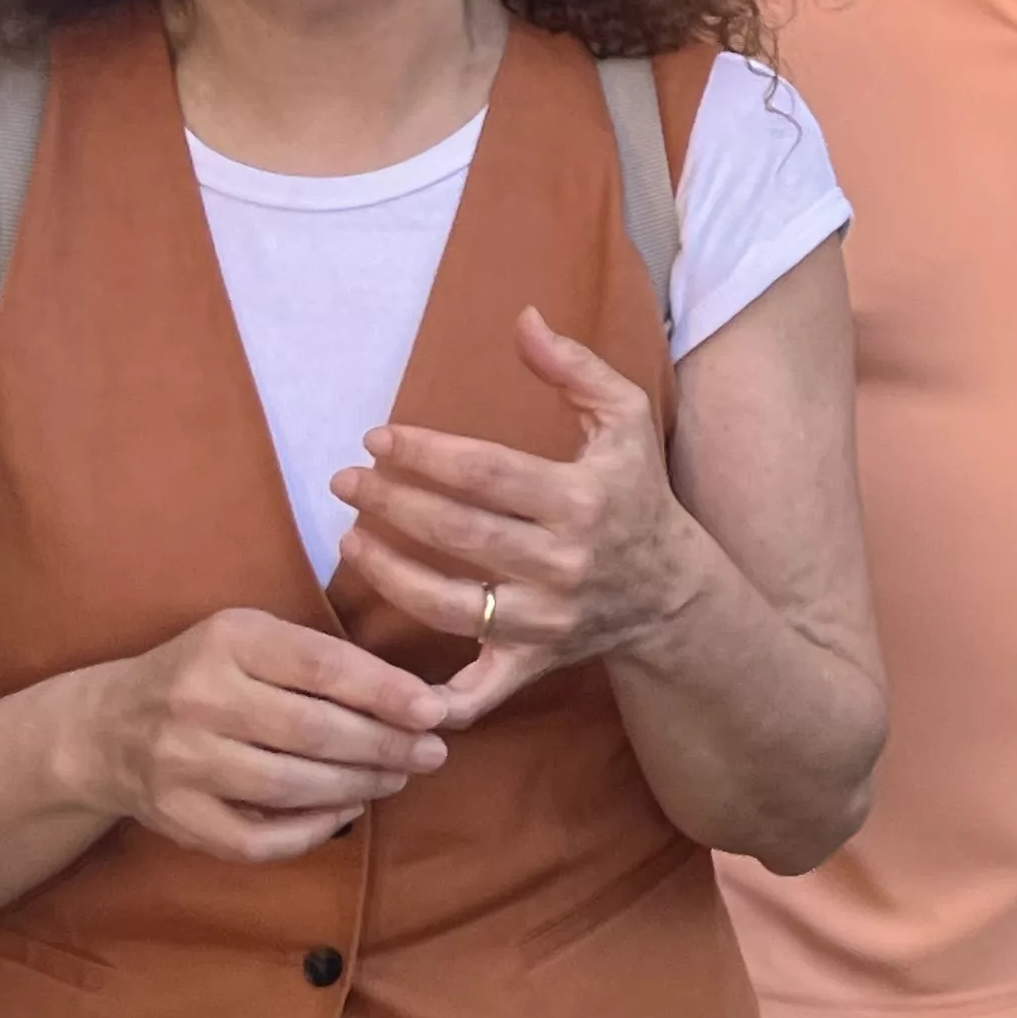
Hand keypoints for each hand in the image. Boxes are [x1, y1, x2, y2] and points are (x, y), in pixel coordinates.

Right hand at [63, 608, 453, 864]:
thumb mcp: (251, 636)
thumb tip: (413, 696)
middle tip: (432, 754)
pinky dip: (309, 832)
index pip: (324, 666)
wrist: (105, 727)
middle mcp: (201, 698)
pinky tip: (344, 812)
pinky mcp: (175, 817)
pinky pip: (255, 838)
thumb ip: (319, 657)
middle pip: (313, 731)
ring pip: (290, 785)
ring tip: (398, 778)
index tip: (435, 711)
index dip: (387, 691)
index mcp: (230, 639)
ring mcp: (183, 762)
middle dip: (385, 746)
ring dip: (358, 786)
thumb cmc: (204, 672)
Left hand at [333, 308, 712, 729]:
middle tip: (344, 481)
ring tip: (351, 537)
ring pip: (448, 604)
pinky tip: (373, 674)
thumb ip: (574, 367)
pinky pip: (473, 692)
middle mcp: (562, 563)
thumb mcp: (624, 419)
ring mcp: (543, 621)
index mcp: (581, 499)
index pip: (485, 473)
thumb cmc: (636, 493)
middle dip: (391, 503)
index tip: (376, 437)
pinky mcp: (530, 665)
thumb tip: (523, 318)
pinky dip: (427, 699)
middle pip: (457, 533)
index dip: (424, 454)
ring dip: (388, 572)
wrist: (672, 591)